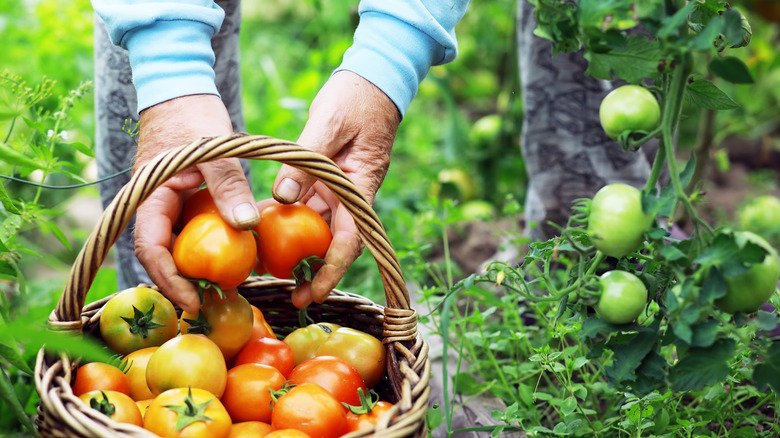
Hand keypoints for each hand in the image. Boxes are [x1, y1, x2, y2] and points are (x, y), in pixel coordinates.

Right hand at [133, 94, 259, 313]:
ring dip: (197, 267)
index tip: (192, 299)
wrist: (181, 86)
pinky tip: (233, 256)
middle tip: (213, 303)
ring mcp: (169, 203)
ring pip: (178, 244)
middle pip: (163, 254)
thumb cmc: (192, 113)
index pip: (150, 248)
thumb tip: (246, 227)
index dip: (169, 279)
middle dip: (184, 281)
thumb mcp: (215, 150)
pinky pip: (193, 229)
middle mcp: (154, 205)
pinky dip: (209, 245)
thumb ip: (228, 187)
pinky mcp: (184, 199)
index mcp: (150, 196)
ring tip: (225, 287)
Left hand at [271, 70, 401, 307]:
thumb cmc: (356, 99)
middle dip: (315, 271)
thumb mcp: (328, 124)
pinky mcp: (326, 179)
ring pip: (318, 226)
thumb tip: (282, 196)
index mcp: (359, 186)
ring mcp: (338, 188)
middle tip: (292, 296)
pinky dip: (289, 217)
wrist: (372, 81)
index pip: (350, 239)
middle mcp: (350, 194)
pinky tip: (265, 225)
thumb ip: (305, 161)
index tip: (315, 292)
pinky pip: (307, 204)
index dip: (332, 269)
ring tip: (271, 267)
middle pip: (334, 241)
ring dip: (299, 248)